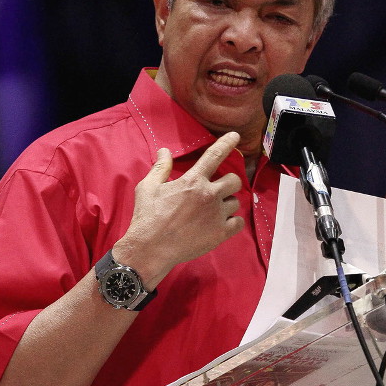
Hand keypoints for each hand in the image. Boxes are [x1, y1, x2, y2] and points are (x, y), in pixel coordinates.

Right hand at [113, 131, 243, 286]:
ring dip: (227, 204)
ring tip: (213, 210)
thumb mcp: (148, 187)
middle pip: (235, 181)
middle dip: (228, 183)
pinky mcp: (220, 234)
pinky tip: (222, 223)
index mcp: (193, 181)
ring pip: (236, 202)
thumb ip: (160, 167)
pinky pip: (238, 223)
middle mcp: (209, 195)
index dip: (227, 143)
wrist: (150, 249)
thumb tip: (164, 150)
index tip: (235, 136)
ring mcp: (217, 215)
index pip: (215, 155)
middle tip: (217, 190)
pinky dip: (233, 222)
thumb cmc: (147, 217)